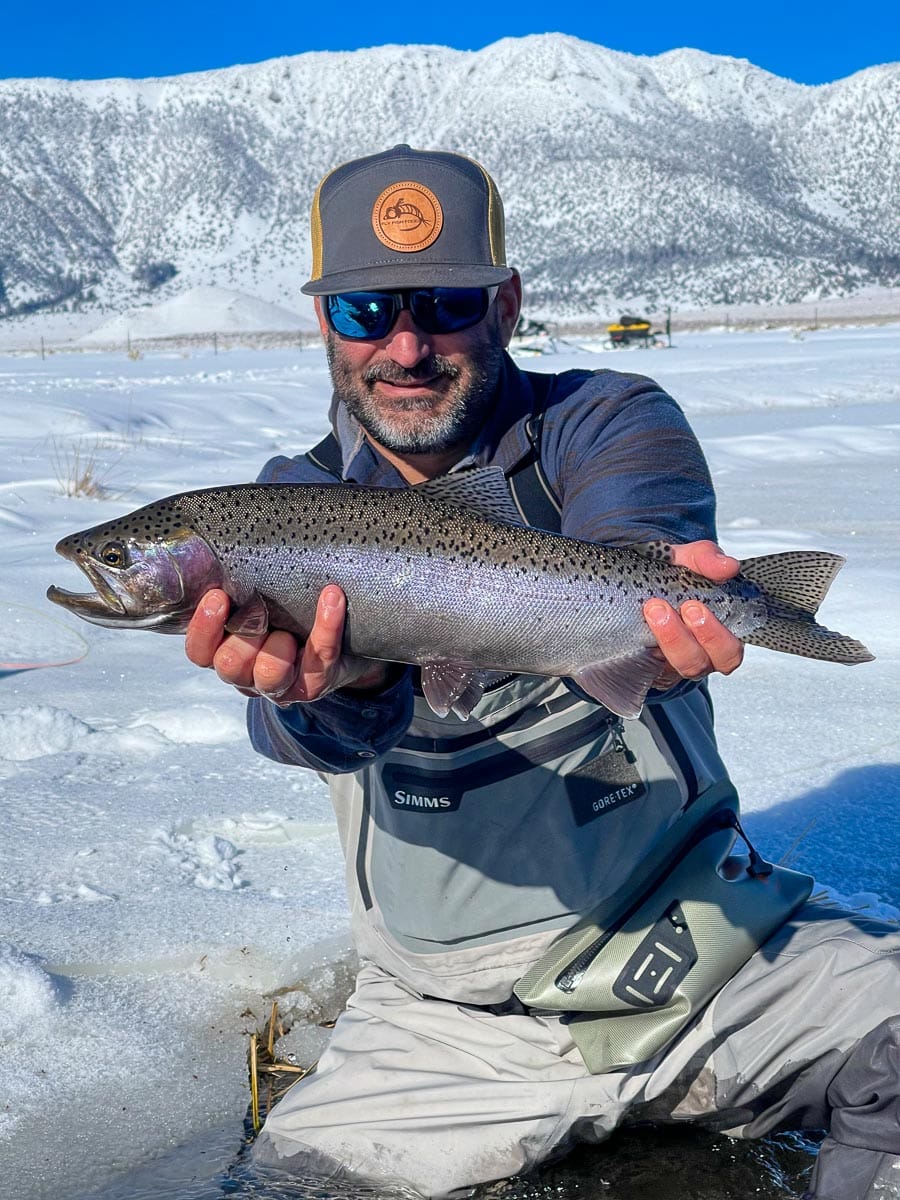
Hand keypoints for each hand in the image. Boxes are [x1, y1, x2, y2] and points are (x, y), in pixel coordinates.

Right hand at [184, 584, 395, 704]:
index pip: (200, 651)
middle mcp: (248, 673)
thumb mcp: (262, 596)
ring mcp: (282, 684)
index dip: (203, 628)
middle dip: (244, 636)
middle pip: (229, 666)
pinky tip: (332, 598)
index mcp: (227, 650)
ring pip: (269, 676)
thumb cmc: (292, 612)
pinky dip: (326, 626)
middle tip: (260, 611)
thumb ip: (242, 581)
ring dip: (280, 647)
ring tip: (292, 627)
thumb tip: (229, 535)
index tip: (218, 596)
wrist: (344, 640)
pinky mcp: (316, 683)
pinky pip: (320, 659)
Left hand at [642, 540, 744, 687]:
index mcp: (726, 623)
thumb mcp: (686, 559)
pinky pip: (662, 673)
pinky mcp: (660, 669)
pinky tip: (640, 633)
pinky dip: (652, 655)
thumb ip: (706, 558)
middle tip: (686, 607)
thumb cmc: (670, 577)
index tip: (698, 605)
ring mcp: (686, 660)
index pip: (739, 637)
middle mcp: (711, 648)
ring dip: (674, 640)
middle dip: (706, 634)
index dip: (722, 630)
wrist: (636, 587)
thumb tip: (728, 566)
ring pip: (692, 666)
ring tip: (655, 611)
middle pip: (724, 658)